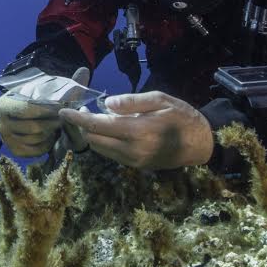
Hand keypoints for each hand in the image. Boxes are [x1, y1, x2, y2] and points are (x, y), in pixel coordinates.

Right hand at [0, 67, 88, 156]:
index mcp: (3, 104)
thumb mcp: (51, 90)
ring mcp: (6, 140)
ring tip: (56, 125)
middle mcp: (0, 123)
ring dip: (51, 133)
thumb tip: (84, 70)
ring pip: (37, 139)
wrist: (28, 116)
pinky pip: (37, 150)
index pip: (29, 109)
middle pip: (35, 127)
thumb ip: (69, 82)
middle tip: (63, 118)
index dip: (49, 109)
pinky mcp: (15, 151)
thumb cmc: (40, 101)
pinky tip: (50, 135)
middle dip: (53, 122)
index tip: (62, 106)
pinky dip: (48, 144)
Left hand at [58, 91, 213, 169]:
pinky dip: (103, 143)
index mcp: (138, 131)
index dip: (77, 119)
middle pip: (94, 140)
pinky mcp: (136, 167)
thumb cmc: (183, 116)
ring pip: (100, 150)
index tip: (64, 111)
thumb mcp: (161, 100)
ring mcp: (134, 162)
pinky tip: (109, 130)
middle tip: (81, 110)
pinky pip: (111, 155)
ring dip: (92, 136)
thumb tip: (105, 104)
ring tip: (93, 118)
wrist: (202, 144)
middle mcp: (132, 150)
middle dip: (82, 127)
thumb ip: (132, 102)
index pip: (97, 126)